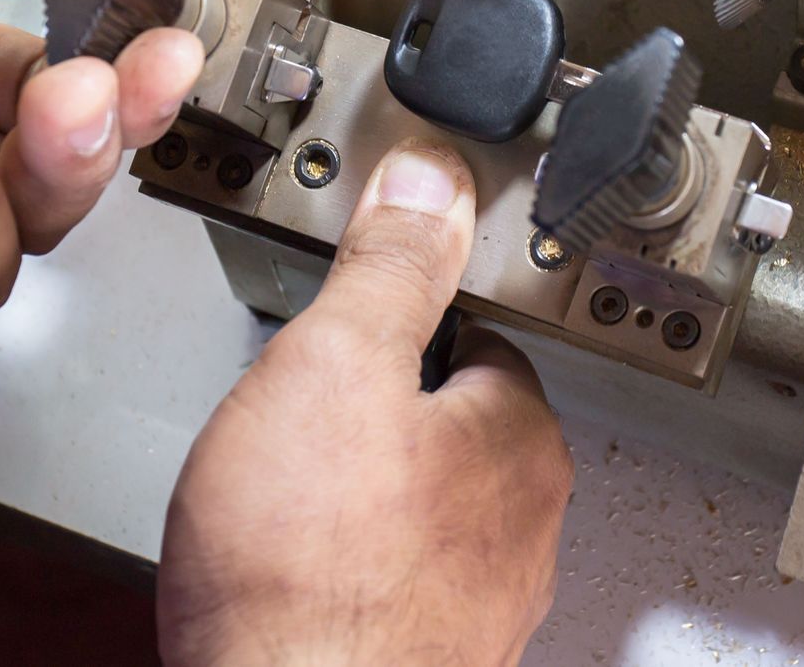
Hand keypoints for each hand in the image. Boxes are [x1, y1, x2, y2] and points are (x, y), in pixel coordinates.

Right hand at [158, 142, 573, 666]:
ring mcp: (476, 606)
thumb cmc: (310, 578)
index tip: (354, 322)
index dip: (402, 320)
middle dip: (374, 413)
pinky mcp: (422, 659)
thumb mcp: (334, 364)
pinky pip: (385, 578)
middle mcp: (520, 530)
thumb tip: (430, 183)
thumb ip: (389, 266)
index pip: (480, 339)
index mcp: (520, 442)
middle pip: (446, 427)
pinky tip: (287, 569)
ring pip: (417, 508)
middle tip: (298, 414)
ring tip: (283, 496)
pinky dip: (343, 565)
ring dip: (357, 493)